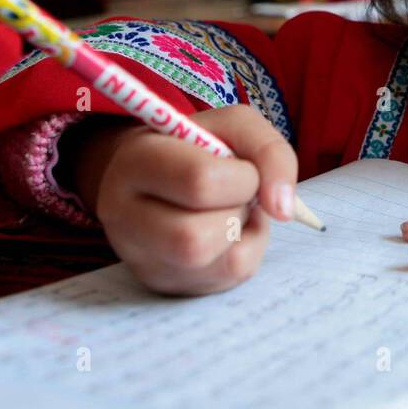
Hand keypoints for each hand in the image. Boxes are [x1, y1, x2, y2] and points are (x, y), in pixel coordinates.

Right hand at [72, 105, 298, 295]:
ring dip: (244, 232)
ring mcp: (142, 257)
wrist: (163, 174)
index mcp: (136, 162)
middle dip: (237, 212)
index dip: (242, 178)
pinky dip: (249, 249)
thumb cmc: (201, 147)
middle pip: (195, 238)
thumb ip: (269, 151)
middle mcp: (124, 215)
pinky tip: (232, 230)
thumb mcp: (235, 126)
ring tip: (232, 209)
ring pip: (216, 263)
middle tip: (237, 193)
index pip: (198, 181)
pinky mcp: (166, 282)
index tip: (245, 169)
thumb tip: (283, 209)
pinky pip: (230, 276)